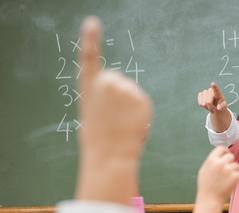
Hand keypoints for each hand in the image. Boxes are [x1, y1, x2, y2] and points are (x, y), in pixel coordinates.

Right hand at [76, 17, 151, 202]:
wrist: (111, 155)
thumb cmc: (98, 140)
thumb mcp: (93, 114)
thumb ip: (103, 99)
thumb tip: (120, 99)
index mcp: (89, 86)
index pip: (89, 57)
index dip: (91, 39)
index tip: (92, 23)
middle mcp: (107, 82)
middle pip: (117, 80)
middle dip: (117, 95)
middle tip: (113, 118)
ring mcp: (126, 89)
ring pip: (131, 92)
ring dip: (129, 105)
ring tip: (121, 124)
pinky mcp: (142, 99)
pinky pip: (142, 101)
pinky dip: (140, 111)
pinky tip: (132, 124)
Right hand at [196, 146, 238, 202]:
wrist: (209, 198)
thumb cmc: (205, 185)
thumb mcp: (204, 169)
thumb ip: (212, 160)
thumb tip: (220, 154)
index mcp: (211, 160)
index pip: (221, 148)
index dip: (224, 151)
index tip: (225, 155)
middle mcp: (220, 163)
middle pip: (231, 156)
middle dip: (229, 162)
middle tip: (226, 170)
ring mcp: (228, 170)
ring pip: (236, 165)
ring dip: (233, 170)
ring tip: (227, 178)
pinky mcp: (235, 176)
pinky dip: (236, 177)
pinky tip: (229, 182)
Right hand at [197, 82, 227, 112]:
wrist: (216, 107)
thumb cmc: (220, 106)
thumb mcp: (223, 107)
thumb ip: (220, 107)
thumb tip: (216, 107)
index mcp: (218, 93)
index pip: (216, 89)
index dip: (214, 87)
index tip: (212, 84)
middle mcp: (211, 91)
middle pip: (208, 96)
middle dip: (209, 102)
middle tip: (212, 108)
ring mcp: (205, 92)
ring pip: (203, 97)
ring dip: (206, 104)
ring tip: (210, 107)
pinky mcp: (200, 94)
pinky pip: (199, 99)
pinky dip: (202, 104)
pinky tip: (205, 105)